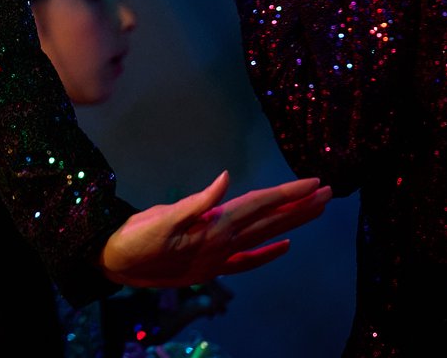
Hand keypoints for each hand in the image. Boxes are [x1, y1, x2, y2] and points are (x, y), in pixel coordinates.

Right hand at [100, 171, 330, 288]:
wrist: (118, 265)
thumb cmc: (135, 237)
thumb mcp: (162, 216)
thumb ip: (197, 201)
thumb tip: (226, 179)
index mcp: (213, 226)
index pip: (259, 205)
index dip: (287, 193)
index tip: (313, 182)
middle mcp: (223, 242)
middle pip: (270, 221)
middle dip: (301, 206)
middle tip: (328, 192)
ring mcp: (220, 257)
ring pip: (265, 236)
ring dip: (292, 222)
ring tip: (315, 210)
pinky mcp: (212, 266)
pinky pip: (248, 261)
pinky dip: (268, 253)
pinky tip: (285, 246)